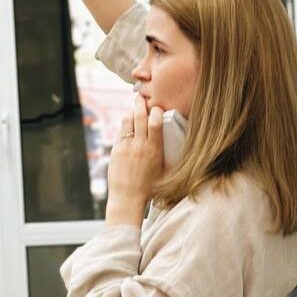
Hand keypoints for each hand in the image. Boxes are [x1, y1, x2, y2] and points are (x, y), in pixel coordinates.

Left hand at [105, 97, 163, 226]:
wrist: (128, 199)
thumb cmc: (149, 189)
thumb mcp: (165, 172)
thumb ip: (171, 157)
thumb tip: (181, 148)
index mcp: (154, 150)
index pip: (155, 122)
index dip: (156, 111)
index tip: (158, 108)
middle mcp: (140, 146)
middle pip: (140, 116)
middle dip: (141, 104)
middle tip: (141, 97)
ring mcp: (126, 147)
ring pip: (127, 121)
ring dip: (130, 112)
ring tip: (133, 109)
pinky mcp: (116, 150)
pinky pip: (120, 132)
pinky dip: (124, 126)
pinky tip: (127, 125)